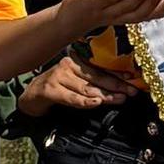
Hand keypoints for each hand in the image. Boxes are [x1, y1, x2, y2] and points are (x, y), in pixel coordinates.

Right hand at [20, 56, 140, 115]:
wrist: (31, 96)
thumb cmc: (57, 89)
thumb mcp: (75, 83)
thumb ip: (92, 83)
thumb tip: (118, 89)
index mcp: (76, 61)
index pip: (100, 69)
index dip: (117, 75)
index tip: (132, 80)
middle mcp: (68, 65)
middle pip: (96, 77)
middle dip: (115, 86)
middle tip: (130, 92)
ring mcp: (58, 76)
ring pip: (86, 88)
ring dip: (104, 95)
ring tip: (118, 99)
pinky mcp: (50, 90)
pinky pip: (71, 97)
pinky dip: (84, 101)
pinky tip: (95, 102)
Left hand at [58, 0, 163, 35]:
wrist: (72, 15)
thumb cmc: (102, 4)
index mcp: (131, 15)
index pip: (154, 13)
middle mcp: (121, 16)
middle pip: (143, 13)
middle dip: (158, 1)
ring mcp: (106, 10)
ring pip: (127, 8)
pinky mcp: (91, 2)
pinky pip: (105, 0)